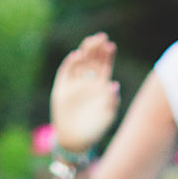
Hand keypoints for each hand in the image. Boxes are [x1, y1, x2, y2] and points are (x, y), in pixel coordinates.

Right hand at [49, 35, 120, 155]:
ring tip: (89, 42)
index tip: (111, 45)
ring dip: (85, 51)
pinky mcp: (62, 88)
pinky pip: (66, 72)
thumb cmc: (95, 130)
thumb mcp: (107, 116)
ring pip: (80, 62)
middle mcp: (88, 82)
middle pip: (93, 60)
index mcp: (100, 87)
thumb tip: (115, 86)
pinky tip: (77, 56)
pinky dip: (70, 63)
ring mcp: (75, 84)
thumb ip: (112, 102)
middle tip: (101, 37)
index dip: (107, 55)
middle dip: (97, 48)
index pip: (105, 66)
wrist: (75, 140)